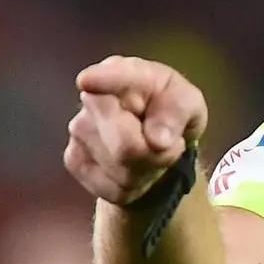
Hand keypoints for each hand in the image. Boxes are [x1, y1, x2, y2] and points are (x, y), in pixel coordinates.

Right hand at [66, 56, 208, 204]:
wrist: (155, 139)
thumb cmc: (171, 111)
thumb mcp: (189, 105)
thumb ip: (178, 113)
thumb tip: (158, 140)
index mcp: (129, 74)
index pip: (115, 77)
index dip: (102, 80)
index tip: (88, 81)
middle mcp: (95, 98)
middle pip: (126, 146)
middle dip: (157, 157)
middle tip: (170, 145)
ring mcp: (79, 129)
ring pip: (121, 172)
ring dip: (147, 171)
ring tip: (151, 152)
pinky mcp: (73, 159)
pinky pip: (112, 189)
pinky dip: (132, 187)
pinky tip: (134, 167)